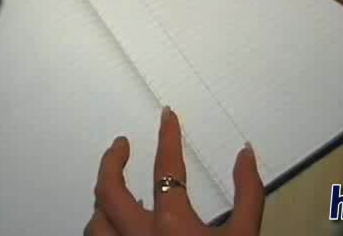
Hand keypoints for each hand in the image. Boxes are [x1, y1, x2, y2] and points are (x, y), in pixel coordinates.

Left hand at [85, 106, 264, 235]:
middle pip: (108, 191)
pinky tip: (113, 226)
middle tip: (120, 145)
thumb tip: (245, 153)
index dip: (167, 136)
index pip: (166, 166)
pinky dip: (102, 230)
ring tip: (114, 187)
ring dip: (103, 200)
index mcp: (172, 226)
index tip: (167, 118)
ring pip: (94, 223)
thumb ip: (248, 194)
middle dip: (111, 161)